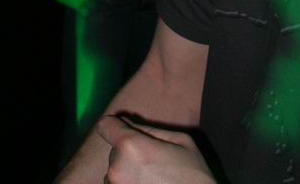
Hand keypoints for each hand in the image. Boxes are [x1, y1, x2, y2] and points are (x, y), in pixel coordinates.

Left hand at [97, 115, 214, 183]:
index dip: (114, 125)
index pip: (106, 125)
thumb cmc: (194, 177)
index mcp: (131, 146)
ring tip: (152, 180)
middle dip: (128, 154)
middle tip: (152, 164)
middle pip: (114, 152)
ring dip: (127, 174)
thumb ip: (150, 130)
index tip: (122, 129)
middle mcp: (117, 169)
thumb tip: (126, 122)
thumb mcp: (181, 142)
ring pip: (114, 173)